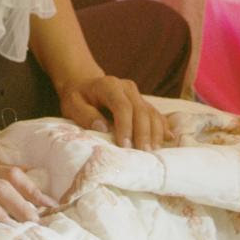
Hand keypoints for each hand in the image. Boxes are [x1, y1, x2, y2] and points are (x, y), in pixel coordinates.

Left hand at [58, 75, 172, 150]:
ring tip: (154, 153)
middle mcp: (127, 88)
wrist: (85, 85)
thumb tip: (103, 128)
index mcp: (109, 85)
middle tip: (144, 154)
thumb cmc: (78, 98)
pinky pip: (156, 114)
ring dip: (155, 133)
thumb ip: (85, 115)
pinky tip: (167, 140)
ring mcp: (137, 94)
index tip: (125, 146)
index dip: (126, 127)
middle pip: (141, 110)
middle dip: (143, 133)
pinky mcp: (143, 103)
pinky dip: (162, 128)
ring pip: (152, 112)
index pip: (122, 106)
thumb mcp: (73, 104)